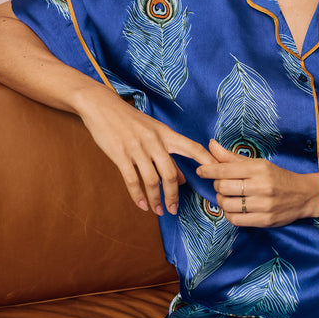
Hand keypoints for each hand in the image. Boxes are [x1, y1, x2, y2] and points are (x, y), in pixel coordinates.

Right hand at [77, 85, 214, 215]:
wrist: (102, 106)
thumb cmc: (131, 121)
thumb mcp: (154, 132)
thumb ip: (170, 155)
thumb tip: (185, 179)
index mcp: (166, 134)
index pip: (193, 148)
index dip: (208, 162)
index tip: (216, 178)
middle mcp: (154, 141)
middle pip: (170, 173)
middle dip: (174, 195)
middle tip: (174, 210)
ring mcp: (137, 148)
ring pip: (152, 180)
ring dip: (156, 199)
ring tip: (158, 211)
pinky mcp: (120, 154)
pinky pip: (132, 180)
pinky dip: (138, 196)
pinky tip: (142, 205)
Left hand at [196, 140, 318, 226]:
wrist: (304, 195)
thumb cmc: (277, 177)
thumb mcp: (258, 163)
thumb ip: (232, 157)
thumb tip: (211, 144)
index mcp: (259, 168)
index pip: (226, 169)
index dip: (209, 170)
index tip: (201, 171)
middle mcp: (262, 185)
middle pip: (224, 187)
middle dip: (217, 186)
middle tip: (220, 185)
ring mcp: (264, 204)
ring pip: (228, 205)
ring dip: (221, 201)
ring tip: (226, 197)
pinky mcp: (265, 220)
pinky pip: (236, 220)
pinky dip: (229, 214)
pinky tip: (233, 209)